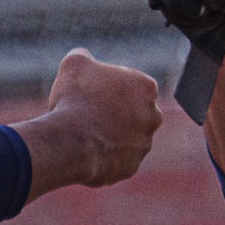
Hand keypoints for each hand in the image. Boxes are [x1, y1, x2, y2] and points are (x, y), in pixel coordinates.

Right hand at [22, 49, 161, 197]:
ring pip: (126, 138)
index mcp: (146, 87)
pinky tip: (85, 151)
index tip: (91, 91)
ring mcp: (144, 144)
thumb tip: (83, 56)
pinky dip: (103, 157)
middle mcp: (153, 116)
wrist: (71, 142)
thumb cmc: (75, 99)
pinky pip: (117, 160)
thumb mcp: (74, 65)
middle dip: (114, 112)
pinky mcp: (132, 167)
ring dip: (110, 136)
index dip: (109, 87)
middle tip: (88, 113)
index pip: (130, 84)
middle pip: (132, 112)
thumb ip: (84, 57)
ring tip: (84, 133)